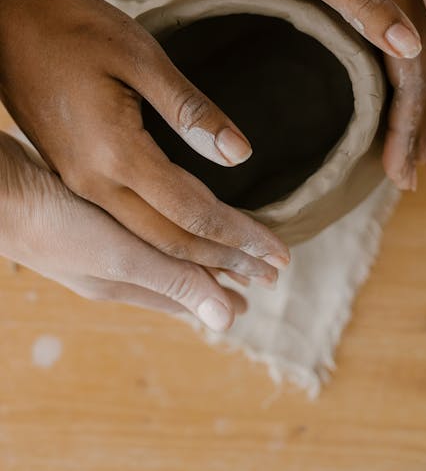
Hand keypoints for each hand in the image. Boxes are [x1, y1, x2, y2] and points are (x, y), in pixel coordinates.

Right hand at [0, 0, 289, 298]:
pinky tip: (185, 244)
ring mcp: (77, 181)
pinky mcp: (70, 172)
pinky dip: (166, 243)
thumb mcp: (136, 54)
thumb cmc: (67, 26)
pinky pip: (126, 226)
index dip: (240, 236)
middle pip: (171, 241)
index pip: (192, 212)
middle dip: (226, 261)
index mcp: (114, 154)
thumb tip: (240, 153)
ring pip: (146, 240)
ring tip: (239, 273)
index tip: (279, 254)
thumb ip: (189, 109)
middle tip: (272, 274)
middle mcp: (93, 182)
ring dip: (197, 259)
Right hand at [0, 132, 246, 329]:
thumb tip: (228, 320)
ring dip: (193, 250)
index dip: (229, 286)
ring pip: (163, 250)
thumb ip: (172, 281)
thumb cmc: (51, 223)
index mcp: (127, 280)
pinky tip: (160, 217)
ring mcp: (98, 241)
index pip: (193, 290)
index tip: (266, 281)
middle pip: (181, 273)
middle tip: (256, 268)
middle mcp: (114, 267)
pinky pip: (141, 227)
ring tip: (216, 250)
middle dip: (219, 270)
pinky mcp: (87, 212)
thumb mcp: (118, 256)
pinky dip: (164, 228)